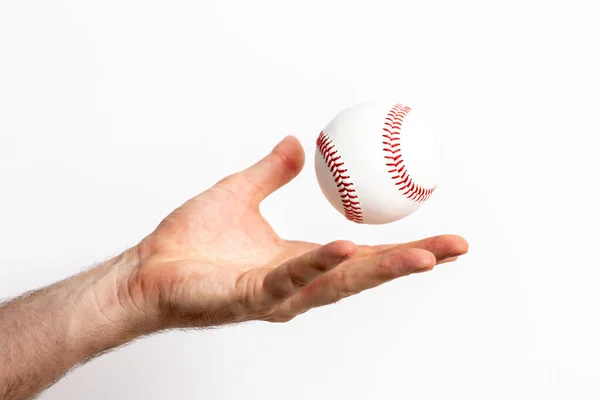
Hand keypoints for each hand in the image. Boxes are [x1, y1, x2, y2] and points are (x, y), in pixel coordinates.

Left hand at [124, 136, 467, 328]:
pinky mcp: (251, 297)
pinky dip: (319, 264)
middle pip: (364, 274)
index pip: (360, 255)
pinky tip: (345, 248)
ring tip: (424, 255)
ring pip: (339, 282)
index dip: (400, 248)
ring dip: (382, 268)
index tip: (439, 239)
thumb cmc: (190, 241)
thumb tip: (297, 144)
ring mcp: (277, 294)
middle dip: (411, 262)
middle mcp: (297, 284)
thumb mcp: (239, 194)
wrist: (147, 271)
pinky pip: (290, 280)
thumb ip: (270, 174)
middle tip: (454, 248)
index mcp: (299, 262)